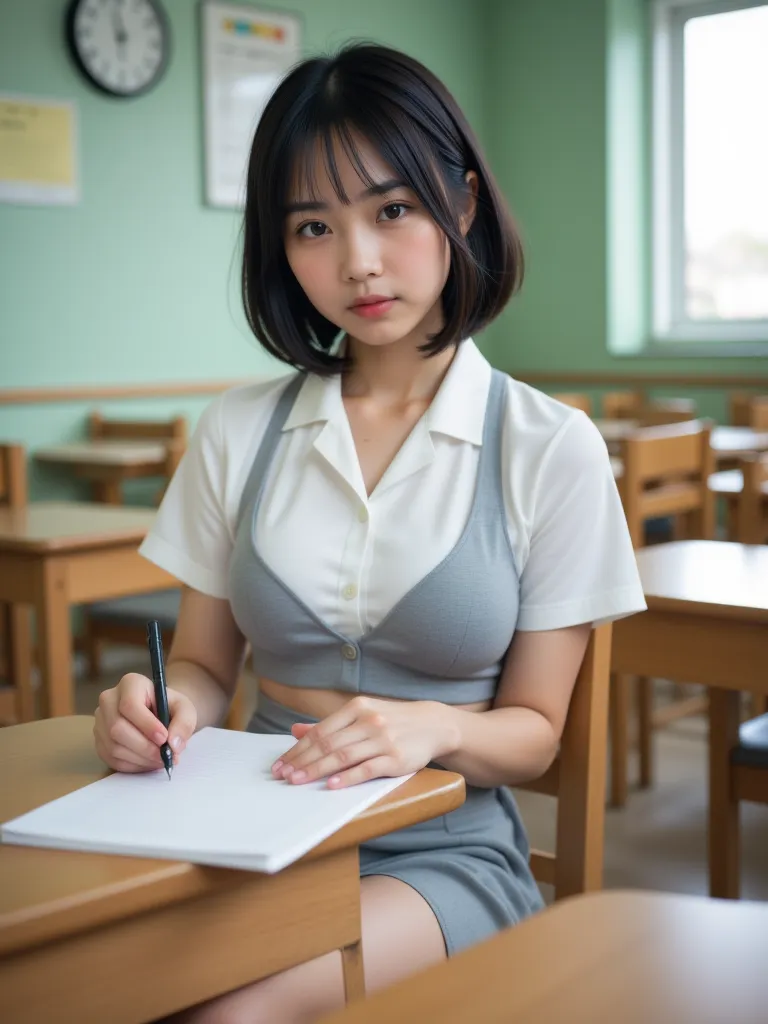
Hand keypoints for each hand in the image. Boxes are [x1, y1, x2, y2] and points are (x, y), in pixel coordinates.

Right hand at [93, 672, 196, 772]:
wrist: (158, 714)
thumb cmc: (169, 708)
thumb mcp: (185, 709)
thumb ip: (184, 723)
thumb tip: (173, 744)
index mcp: (130, 684)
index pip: (130, 705)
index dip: (146, 725)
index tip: (164, 738)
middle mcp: (109, 699)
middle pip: (117, 728)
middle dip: (144, 746)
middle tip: (165, 755)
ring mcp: (100, 721)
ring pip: (113, 746)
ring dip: (140, 758)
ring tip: (160, 759)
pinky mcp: (99, 740)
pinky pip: (111, 758)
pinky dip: (132, 765)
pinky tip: (148, 761)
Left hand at [270, 696, 456, 788]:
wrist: (432, 724)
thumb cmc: (392, 721)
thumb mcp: (362, 714)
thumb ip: (330, 724)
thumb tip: (296, 730)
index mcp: (357, 707)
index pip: (320, 731)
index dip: (298, 749)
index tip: (281, 764)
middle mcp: (368, 721)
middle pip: (328, 744)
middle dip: (302, 761)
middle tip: (283, 776)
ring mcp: (382, 739)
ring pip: (343, 756)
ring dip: (317, 770)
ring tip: (298, 781)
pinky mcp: (395, 758)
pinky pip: (367, 768)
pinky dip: (348, 777)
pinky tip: (332, 785)